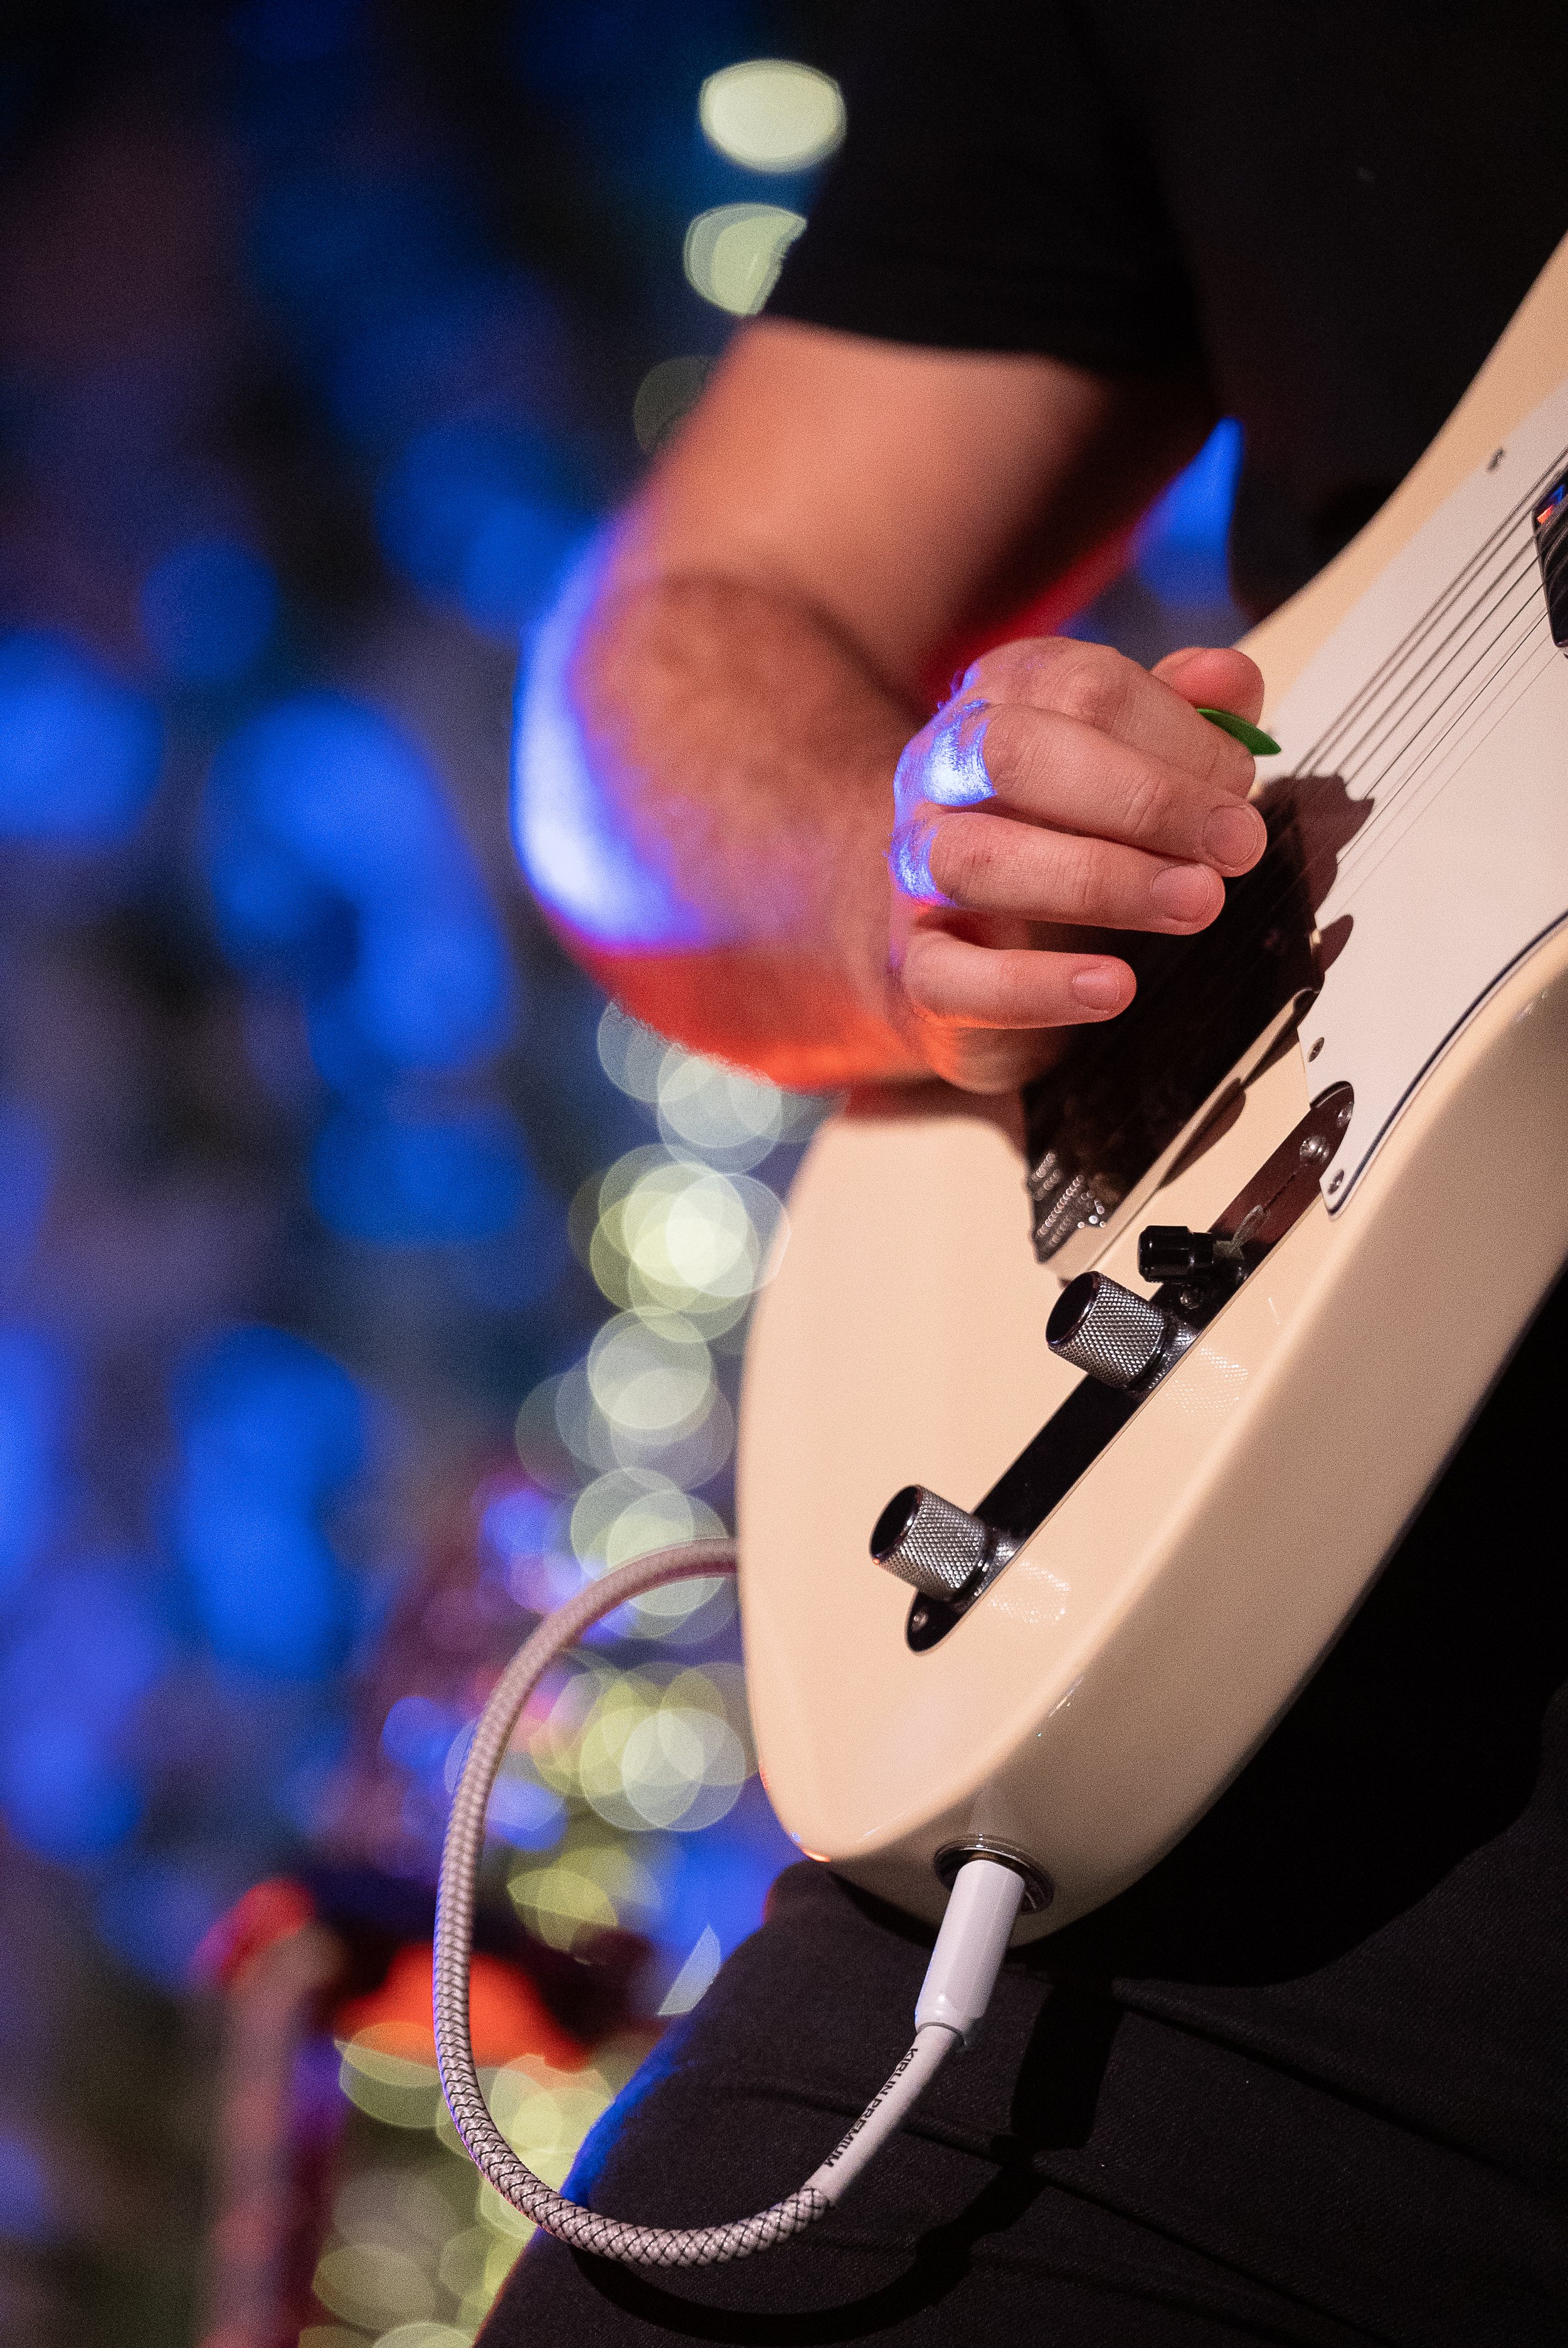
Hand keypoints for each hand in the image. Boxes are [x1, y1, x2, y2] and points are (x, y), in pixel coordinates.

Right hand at [886, 637, 1268, 1090]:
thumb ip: (1185, 718)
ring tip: (1195, 904)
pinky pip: (953, 976)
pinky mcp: (915, 965)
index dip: (1177, 732)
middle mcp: (941, 774)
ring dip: (1101, 882)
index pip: (1080, 686)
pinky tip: (1112, 988)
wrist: (970, 949)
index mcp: (1000, 703)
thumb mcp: (1134, 764)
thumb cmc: (1066, 838)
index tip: (1241, 786)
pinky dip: (1036, 986)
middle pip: (1016, 754)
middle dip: (1144, 798)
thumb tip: (1230, 678)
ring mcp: (915, 869)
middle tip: (1236, 846)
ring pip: (977, 860)